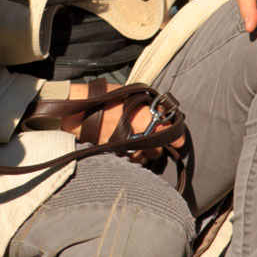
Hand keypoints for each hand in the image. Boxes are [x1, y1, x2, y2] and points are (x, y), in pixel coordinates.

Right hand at [62, 83, 181, 162]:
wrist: (78, 110)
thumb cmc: (103, 98)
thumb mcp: (128, 94)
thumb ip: (146, 105)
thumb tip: (161, 111)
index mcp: (144, 117)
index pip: (170, 133)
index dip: (177, 139)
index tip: (179, 141)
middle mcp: (138, 134)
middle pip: (158, 150)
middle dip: (157, 147)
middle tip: (153, 140)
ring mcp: (126, 147)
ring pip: (143, 158)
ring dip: (143, 154)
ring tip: (136, 145)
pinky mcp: (114, 155)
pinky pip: (128, 162)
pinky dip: (129, 158)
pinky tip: (125, 150)